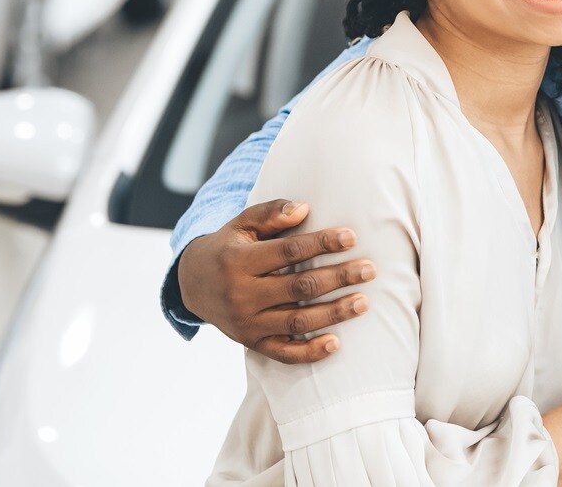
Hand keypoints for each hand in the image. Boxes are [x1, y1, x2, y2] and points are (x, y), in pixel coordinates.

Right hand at [176, 199, 377, 362]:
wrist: (192, 285)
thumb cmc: (228, 247)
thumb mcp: (242, 224)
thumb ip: (271, 214)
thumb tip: (304, 209)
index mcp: (238, 261)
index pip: (289, 251)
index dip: (321, 244)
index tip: (351, 237)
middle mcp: (241, 294)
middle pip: (299, 287)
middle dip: (338, 278)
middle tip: (369, 269)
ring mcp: (247, 323)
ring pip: (297, 321)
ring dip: (333, 313)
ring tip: (363, 302)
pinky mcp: (252, 342)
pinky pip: (283, 353)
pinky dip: (309, 352)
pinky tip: (336, 342)